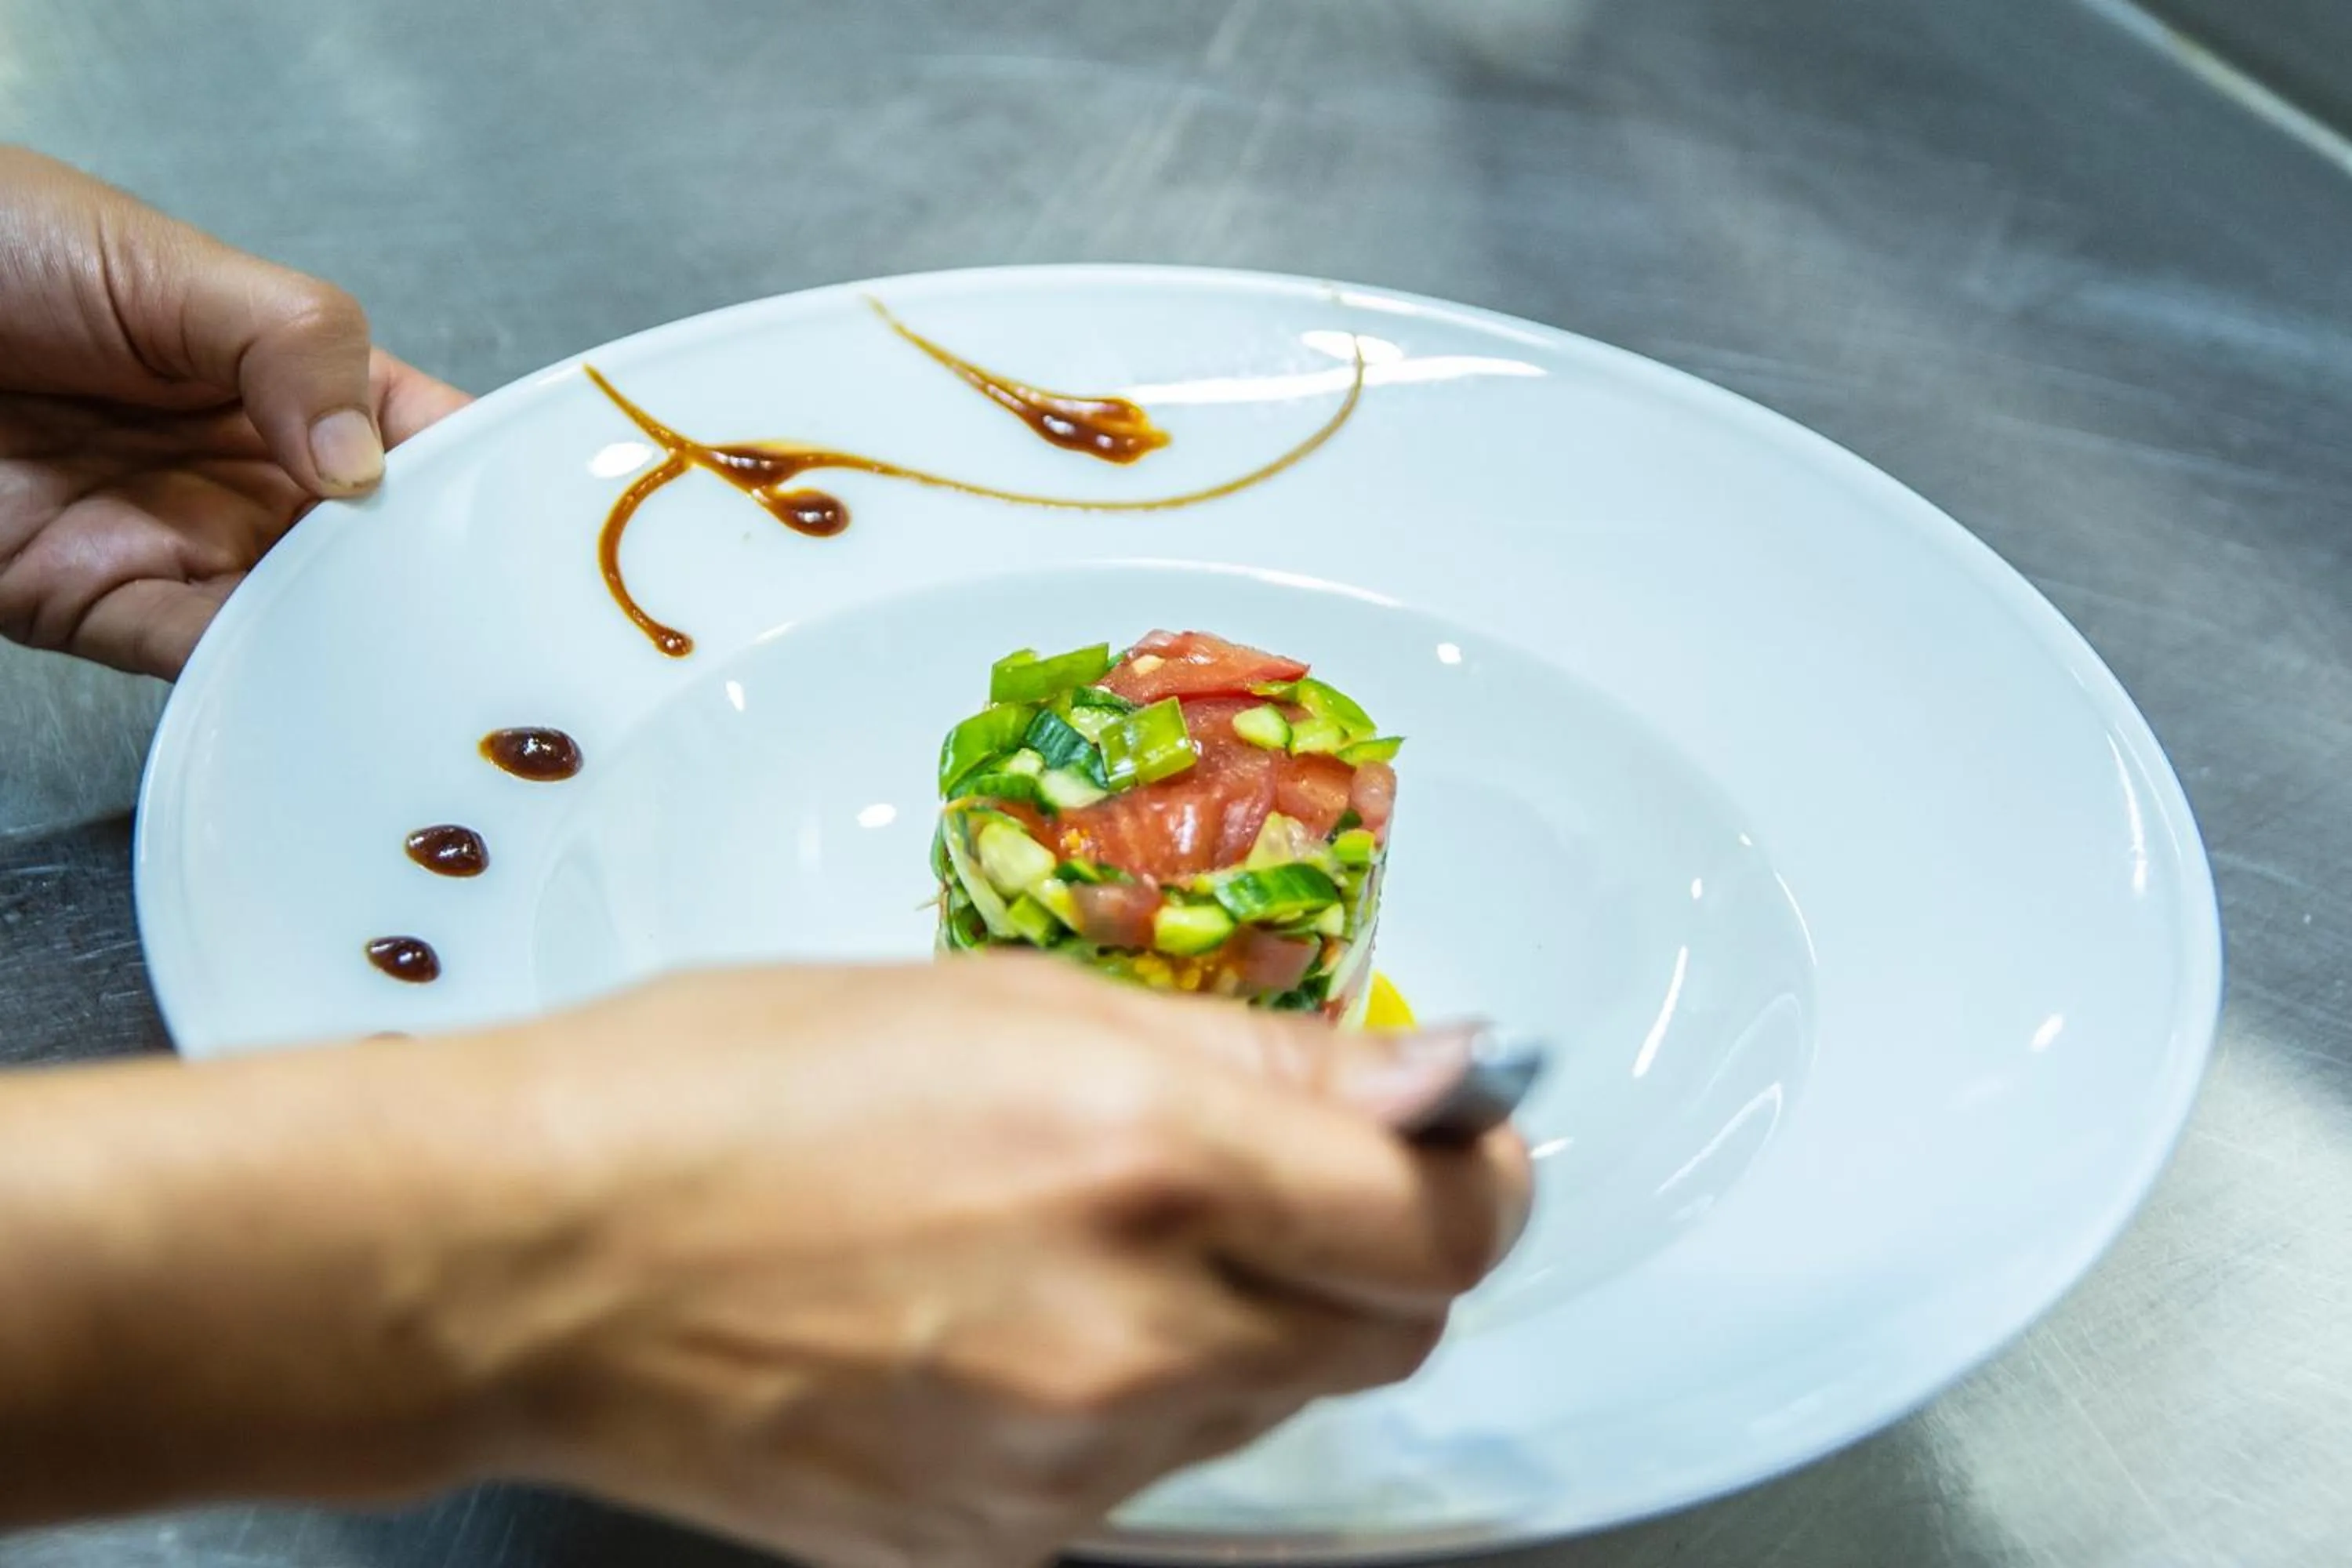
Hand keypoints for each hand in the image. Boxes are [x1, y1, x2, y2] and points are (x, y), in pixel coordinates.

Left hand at [0, 146, 466, 677]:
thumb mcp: (170, 266)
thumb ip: (296, 346)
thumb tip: (370, 467)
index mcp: (290, 380)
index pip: (424, 440)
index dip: (492, 482)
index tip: (561, 529)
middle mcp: (253, 473)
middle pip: (379, 551)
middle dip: (441, 589)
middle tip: (509, 628)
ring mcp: (182, 543)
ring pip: (304, 619)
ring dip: (360, 646)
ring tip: (429, 672)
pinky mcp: (99, 605)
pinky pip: (198, 658)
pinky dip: (257, 678)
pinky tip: (312, 681)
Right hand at [445, 959, 1530, 1566]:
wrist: (532, 1258)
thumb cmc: (737, 1077)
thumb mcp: (1008, 996)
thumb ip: (1259, 1052)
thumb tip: (1436, 1076)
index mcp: (1145, 1157)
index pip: (1442, 1226)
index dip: (1479, 1176)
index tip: (1452, 1136)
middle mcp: (1133, 1336)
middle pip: (1388, 1333)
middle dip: (1370, 1251)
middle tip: (1277, 1172)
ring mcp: (1067, 1468)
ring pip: (1272, 1406)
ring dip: (1246, 1322)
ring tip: (1094, 1235)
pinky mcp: (1001, 1548)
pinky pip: (1152, 1474)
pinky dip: (1139, 1397)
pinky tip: (1017, 1322)